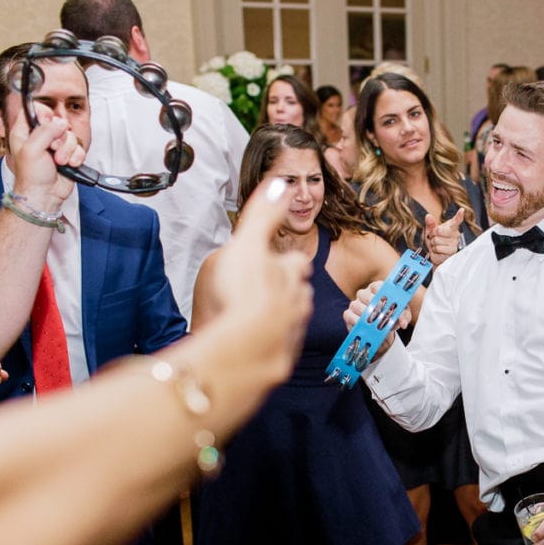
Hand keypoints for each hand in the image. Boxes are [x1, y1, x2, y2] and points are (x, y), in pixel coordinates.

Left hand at [8, 104, 82, 210]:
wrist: (45, 195)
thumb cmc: (31, 177)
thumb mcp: (32, 149)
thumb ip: (45, 131)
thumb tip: (60, 121)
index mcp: (24, 132)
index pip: (34, 110)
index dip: (44, 114)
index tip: (48, 123)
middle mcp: (41, 137)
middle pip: (58, 123)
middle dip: (60, 138)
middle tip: (52, 149)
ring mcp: (56, 146)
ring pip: (71, 136)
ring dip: (68, 150)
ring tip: (60, 161)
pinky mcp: (69, 155)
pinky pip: (79, 148)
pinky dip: (77, 157)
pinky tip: (69, 164)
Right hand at [213, 178, 312, 386]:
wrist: (246, 347)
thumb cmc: (244, 293)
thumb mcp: (249, 243)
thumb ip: (264, 214)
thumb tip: (281, 183)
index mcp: (291, 274)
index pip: (297, 262)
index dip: (287, 260)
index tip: (277, 259)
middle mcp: (299, 304)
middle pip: (298, 294)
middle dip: (285, 290)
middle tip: (264, 289)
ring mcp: (291, 334)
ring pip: (291, 322)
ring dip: (278, 318)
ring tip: (256, 318)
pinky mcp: (279, 361)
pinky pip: (276, 350)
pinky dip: (267, 345)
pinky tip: (251, 346)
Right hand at [343, 281, 412, 359]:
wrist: (382, 330)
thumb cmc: (392, 316)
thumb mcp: (401, 314)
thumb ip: (404, 316)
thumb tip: (403, 323)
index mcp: (377, 288)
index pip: (377, 286)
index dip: (382, 293)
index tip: (387, 301)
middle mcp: (365, 293)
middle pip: (365, 295)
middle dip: (374, 306)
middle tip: (382, 314)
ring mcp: (355, 303)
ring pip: (357, 305)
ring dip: (366, 315)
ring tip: (375, 323)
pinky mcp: (348, 314)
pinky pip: (349, 316)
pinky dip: (357, 322)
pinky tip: (365, 327)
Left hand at [425, 208, 464, 266]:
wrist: (436, 255)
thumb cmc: (435, 242)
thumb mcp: (431, 232)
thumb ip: (430, 224)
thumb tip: (428, 216)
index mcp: (451, 227)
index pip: (456, 220)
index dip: (459, 215)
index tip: (461, 210)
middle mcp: (455, 234)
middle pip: (439, 230)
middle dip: (432, 234)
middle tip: (433, 237)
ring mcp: (454, 242)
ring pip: (437, 240)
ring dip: (433, 243)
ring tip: (437, 245)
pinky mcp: (452, 251)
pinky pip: (438, 248)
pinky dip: (434, 250)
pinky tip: (438, 250)